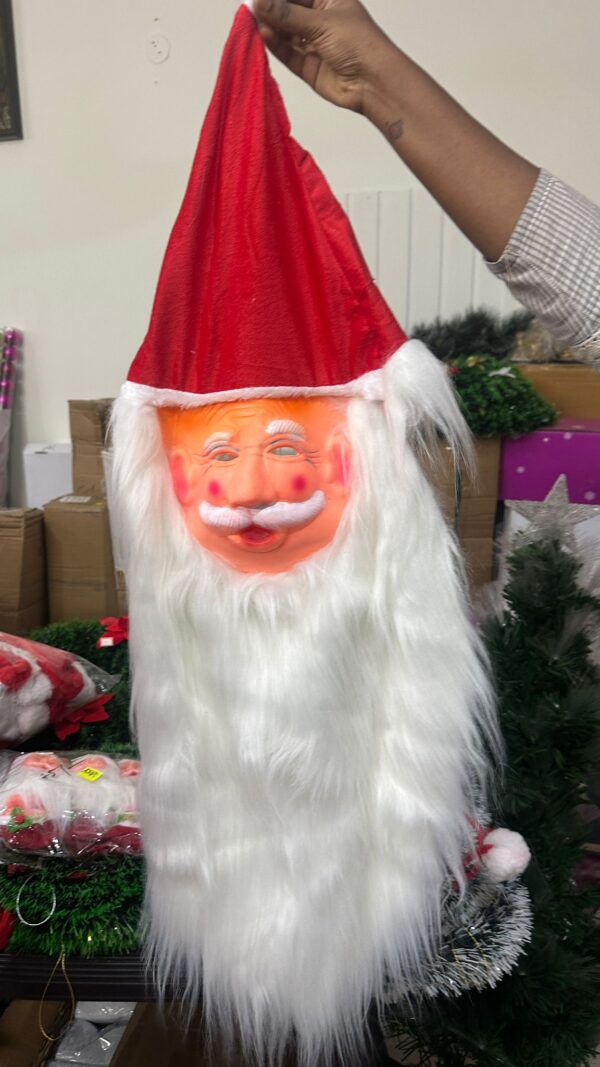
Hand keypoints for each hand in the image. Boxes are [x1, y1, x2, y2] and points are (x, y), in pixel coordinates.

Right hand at [253, 0, 395, 114]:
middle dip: (272, 10)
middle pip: (291, 12)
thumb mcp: (321, 22)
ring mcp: (315, 44)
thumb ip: (287, 14)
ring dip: (271, 27)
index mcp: (330, 0)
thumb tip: (258, 2)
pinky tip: (263, 34)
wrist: (373, 83)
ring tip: (252, 20)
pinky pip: (289, 54)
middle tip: (251, 7)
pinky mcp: (309, 67)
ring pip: (287, 33)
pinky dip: (276, 45)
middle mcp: (322, 20)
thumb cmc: (357, 42)